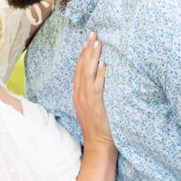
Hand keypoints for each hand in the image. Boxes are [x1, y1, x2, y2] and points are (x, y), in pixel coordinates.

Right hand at [73, 33, 113, 147]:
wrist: (98, 146)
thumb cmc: (100, 128)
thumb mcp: (92, 109)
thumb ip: (93, 95)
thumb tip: (101, 80)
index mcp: (78, 95)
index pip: (78, 70)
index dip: (83, 54)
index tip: (88, 41)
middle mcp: (80, 96)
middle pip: (81, 68)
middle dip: (87, 50)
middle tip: (93, 34)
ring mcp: (86, 101)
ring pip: (87, 74)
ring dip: (92, 57)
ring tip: (98, 43)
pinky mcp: (95, 106)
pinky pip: (96, 87)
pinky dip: (98, 74)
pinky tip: (103, 64)